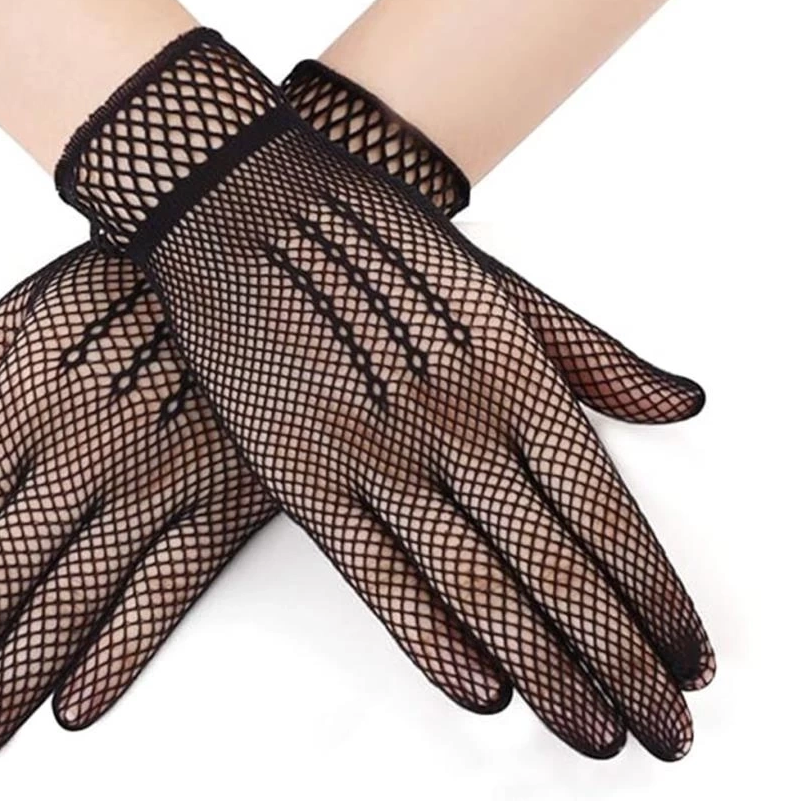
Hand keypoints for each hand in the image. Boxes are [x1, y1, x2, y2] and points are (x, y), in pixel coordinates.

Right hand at [59, 30, 712, 761]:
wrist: (245, 203)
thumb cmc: (378, 242)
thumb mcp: (497, 282)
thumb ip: (592, 355)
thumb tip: (684, 401)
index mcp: (511, 371)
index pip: (608, 515)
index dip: (656, 599)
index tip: (691, 660)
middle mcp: (454, 420)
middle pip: (558, 570)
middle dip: (622, 664)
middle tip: (667, 732)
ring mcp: (374, 450)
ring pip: (480, 587)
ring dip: (548, 672)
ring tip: (599, 734)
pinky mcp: (300, 471)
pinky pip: (378, 575)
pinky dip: (434, 640)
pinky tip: (484, 688)